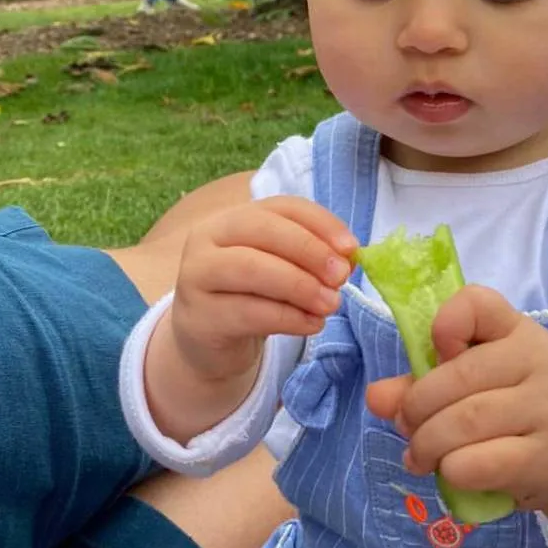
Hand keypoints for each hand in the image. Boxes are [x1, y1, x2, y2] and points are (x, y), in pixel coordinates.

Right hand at [171, 195, 357, 384]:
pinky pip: (248, 312)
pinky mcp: (199, 317)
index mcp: (234, 217)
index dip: (320, 223)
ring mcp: (196, 276)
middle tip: (341, 276)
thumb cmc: (253, 295)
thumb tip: (350, 259)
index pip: (282, 207)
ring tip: (331, 304)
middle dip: (310, 251)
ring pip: (252, 269)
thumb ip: (313, 259)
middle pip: (263, 230)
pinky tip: (312, 323)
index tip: (351, 247)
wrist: (208, 340)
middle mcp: (208, 238)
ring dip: (300, 286)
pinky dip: (289, 318)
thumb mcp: (283, 269)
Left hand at [366, 285, 547, 513]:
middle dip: (417, 406)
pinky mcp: (543, 458)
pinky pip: (478, 463)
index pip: (477, 303)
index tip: (439, 352)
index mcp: (517, 329)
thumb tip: (376, 397)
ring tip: (419, 455)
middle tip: (407, 425)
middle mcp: (538, 361)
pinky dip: (451, 469)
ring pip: (464, 422)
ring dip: (427, 443)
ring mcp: (546, 409)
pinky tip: (448, 471)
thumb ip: (423, 380)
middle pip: (458, 376)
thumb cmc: (513, 403)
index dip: (445, 324)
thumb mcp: (473, 379)